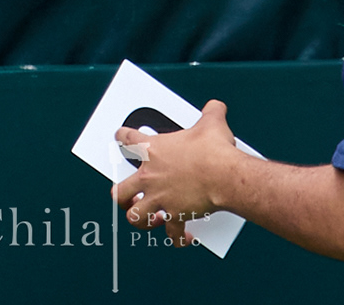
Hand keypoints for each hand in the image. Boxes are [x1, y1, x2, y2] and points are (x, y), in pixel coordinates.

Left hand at [112, 100, 245, 246]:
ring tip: (147, 219)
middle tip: (125, 194)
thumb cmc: (214, 151)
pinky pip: (172, 233)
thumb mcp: (211, 123)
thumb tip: (216, 107)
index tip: (120, 137)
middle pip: (121, 190)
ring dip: (140, 218)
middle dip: (121, 194)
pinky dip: (177, 237)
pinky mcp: (175, 215)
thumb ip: (210, 112)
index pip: (128, 139)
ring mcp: (160, 198)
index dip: (123, 137)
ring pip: (136, 216)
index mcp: (153, 150)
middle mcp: (151, 176)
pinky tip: (181, 237)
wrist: (223, 176)